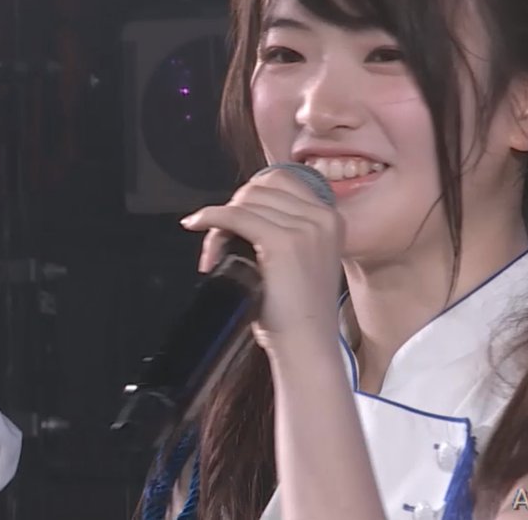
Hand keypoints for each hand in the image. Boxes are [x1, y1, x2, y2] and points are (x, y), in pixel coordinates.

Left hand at [180, 167, 344, 350]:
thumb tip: (244, 211)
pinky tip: (197, 223)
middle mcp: (322, 218)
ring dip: (220, 223)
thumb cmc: (299, 313)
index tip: (234, 216)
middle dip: (233, 210)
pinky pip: (234, 216)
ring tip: (215, 252)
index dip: (250, 195)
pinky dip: (210, 217)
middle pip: (260, 189)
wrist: (307, 346)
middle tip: (220, 242)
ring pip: (245, 204)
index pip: (281, 180)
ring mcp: (305, 228)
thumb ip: (288, 230)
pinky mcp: (283, 242)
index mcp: (331, 218)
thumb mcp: (304, 259)